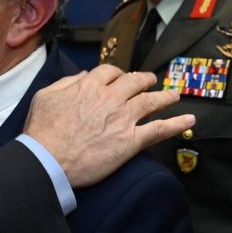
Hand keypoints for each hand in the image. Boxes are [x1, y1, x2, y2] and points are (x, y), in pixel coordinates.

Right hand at [23, 65, 191, 188]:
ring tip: (174, 94)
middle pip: (135, 82)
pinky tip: (190, 120)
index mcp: (89, 86)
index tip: (121, 77)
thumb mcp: (45, 97)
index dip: (118, 73)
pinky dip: (177, 123)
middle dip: (145, 80)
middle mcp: (110, 98)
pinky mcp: (130, 141)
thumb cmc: (42, 131)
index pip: (111, 72)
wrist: (47, 159)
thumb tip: (82, 76)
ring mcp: (123, 119)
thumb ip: (65, 83)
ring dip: (165, 96)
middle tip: (151, 81)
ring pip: (151, 101)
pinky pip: (160, 129)